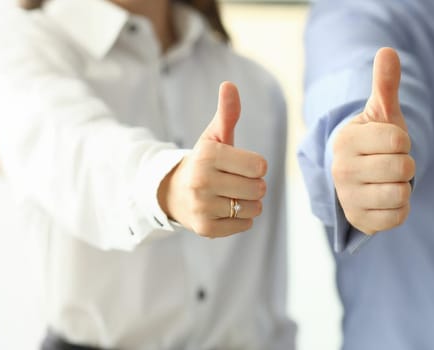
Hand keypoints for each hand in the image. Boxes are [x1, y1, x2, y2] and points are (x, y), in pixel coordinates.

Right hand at [158, 82, 266, 237]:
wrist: (173, 192)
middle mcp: (201, 181)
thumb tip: (229, 85)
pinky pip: (245, 225)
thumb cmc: (204, 162)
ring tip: (230, 196)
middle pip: (259, 188)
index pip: (259, 166)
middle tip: (235, 182)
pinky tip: (223, 210)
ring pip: (254, 208)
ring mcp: (202, 207)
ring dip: (249, 203)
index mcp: (207, 155)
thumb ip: (227, 113)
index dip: (255, 166)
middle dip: (254, 185)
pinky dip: (241, 219)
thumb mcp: (214, 136)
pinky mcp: (205, 229)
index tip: (239, 164)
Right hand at [332, 48, 415, 234]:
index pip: (399, 141)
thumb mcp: (380, 113)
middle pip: (403, 167)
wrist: (358, 179)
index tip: (389, 144)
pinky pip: (398, 216)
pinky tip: (386, 199)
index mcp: (345, 140)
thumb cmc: (374, 142)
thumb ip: (385, 84)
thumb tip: (388, 50)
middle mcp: (341, 170)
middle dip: (405, 165)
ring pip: (401, 193)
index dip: (403, 142)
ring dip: (403, 187)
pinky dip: (400, 208)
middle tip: (389, 164)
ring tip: (388, 181)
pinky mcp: (360, 221)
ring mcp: (348, 198)